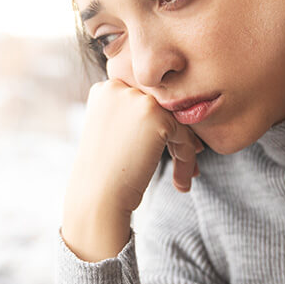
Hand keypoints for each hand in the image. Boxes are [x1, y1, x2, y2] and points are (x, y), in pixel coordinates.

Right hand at [61, 79, 203, 260]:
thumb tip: (169, 114)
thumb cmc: (103, 172)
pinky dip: (187, 158)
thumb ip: (131, 115)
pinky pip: (184, 135)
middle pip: (160, 108)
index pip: (142, 101)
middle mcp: (119, 87)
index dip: (156, 126)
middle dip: (174, 136)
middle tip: (182, 163)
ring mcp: (137, 99)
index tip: (165, 149)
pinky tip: (180, 182)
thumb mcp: (110, 133)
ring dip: (183, 149)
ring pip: (175, 121)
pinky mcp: (156, 116)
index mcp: (105, 89)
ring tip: (183, 177)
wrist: (97, 196)